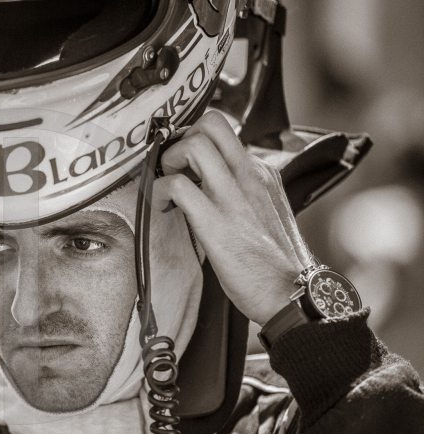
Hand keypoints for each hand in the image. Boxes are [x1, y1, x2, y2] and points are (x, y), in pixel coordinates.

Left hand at [154, 111, 312, 325]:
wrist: (291, 293)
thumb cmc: (273, 262)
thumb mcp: (266, 213)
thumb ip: (244, 194)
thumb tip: (213, 188)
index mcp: (261, 174)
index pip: (225, 132)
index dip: (196, 141)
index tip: (183, 163)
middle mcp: (249, 176)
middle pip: (212, 123)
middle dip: (182, 138)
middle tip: (174, 167)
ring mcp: (233, 197)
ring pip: (194, 144)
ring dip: (168, 160)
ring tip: (167, 185)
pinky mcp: (215, 222)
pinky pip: (177, 186)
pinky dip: (158, 192)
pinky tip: (161, 207)